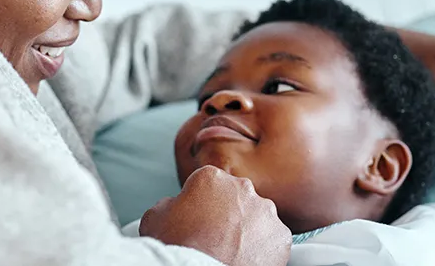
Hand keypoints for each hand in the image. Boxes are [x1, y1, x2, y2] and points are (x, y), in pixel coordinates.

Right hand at [139, 166, 290, 265]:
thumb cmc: (177, 246)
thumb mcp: (154, 217)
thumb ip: (169, 202)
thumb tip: (176, 204)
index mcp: (212, 177)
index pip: (209, 183)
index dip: (202, 201)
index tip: (198, 218)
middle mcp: (243, 187)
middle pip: (236, 196)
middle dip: (228, 212)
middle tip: (215, 235)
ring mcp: (265, 211)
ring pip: (257, 215)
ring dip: (247, 228)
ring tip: (232, 249)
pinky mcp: (281, 236)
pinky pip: (272, 238)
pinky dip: (263, 247)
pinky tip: (247, 258)